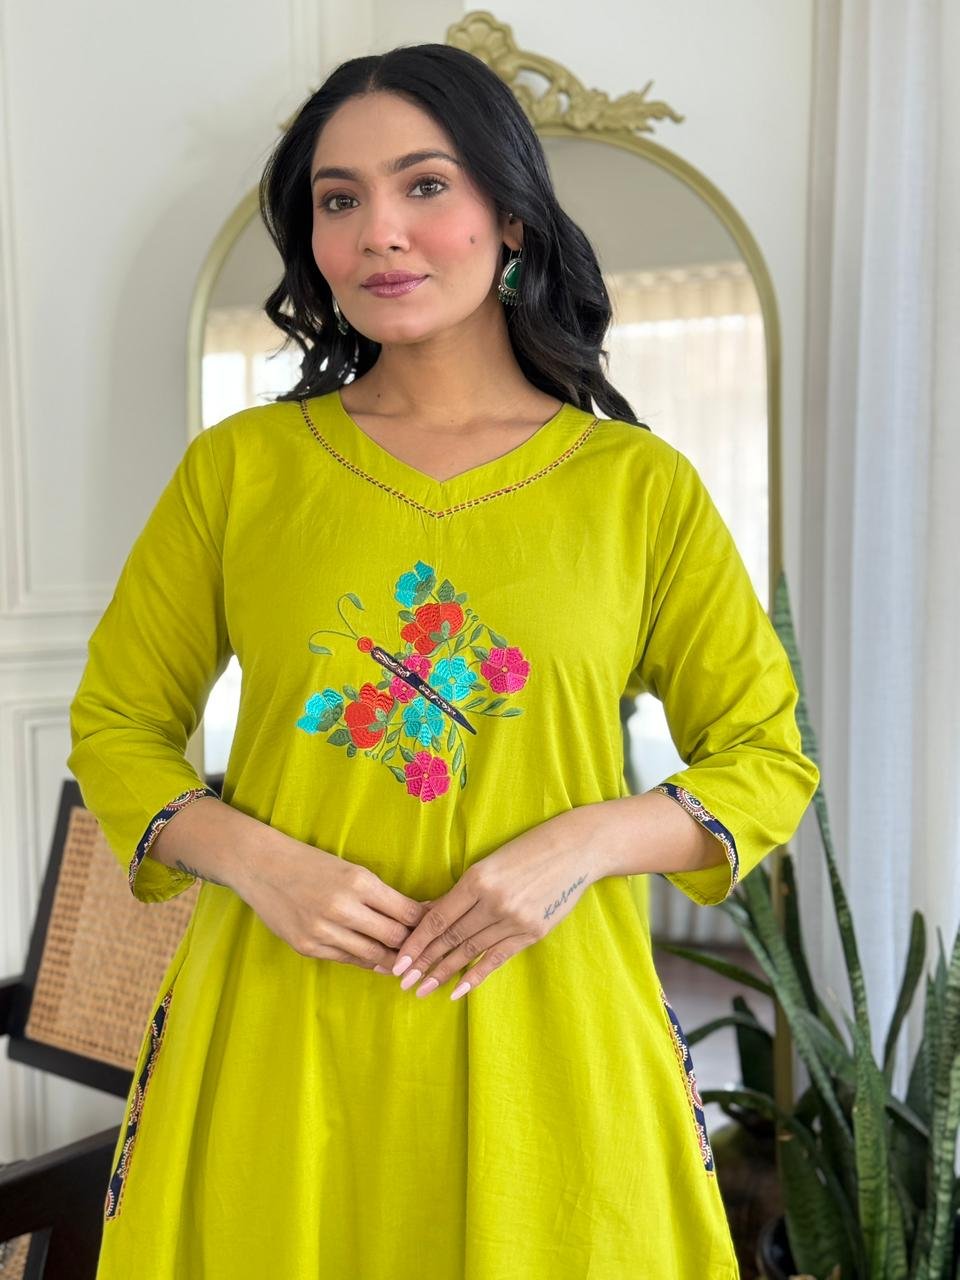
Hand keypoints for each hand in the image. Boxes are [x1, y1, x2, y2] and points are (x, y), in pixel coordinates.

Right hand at [235, 832, 431, 969]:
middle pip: (394, 938)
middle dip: (413, 945)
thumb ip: (381, 895)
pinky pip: (347, 960)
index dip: (424, 923)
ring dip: (392, 959)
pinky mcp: (307, 947)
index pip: (406, 912)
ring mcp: (323, 931)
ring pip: (373, 956)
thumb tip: (416, 914)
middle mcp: (342, 908)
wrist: (261, 866)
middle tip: (426, 949)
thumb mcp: (351, 870)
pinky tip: (377, 961)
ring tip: (407, 961)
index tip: (435, 927)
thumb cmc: (312, 863)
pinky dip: (366, 962)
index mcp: (358, 882)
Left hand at [380, 808, 605, 999]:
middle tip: (403, 982)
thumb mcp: (488, 863)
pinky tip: (457, 991)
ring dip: (444, 972)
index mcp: (478, 879)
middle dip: (424, 962)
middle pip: (451, 938)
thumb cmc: (526, 850)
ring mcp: (515, 919)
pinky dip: (476, 976)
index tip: (399, 961)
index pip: (438, 919)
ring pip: (471, 951)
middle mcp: (494, 901)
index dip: (416, 943)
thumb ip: (459, 892)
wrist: (575, 849)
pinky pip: (497, 958)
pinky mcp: (533, 932)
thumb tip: (425, 913)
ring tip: (423, 989)